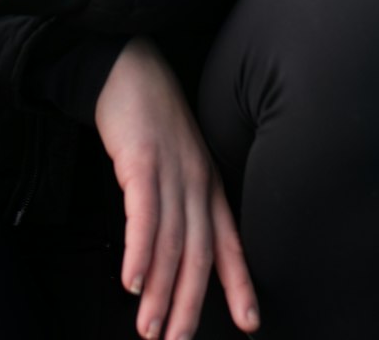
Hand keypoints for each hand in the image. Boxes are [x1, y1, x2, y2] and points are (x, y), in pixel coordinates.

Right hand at [94, 36, 259, 339]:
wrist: (128, 65)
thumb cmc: (150, 117)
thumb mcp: (178, 158)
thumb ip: (183, 199)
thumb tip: (175, 251)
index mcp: (209, 183)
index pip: (230, 242)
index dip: (240, 285)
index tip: (251, 325)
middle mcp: (197, 181)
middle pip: (200, 254)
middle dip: (190, 305)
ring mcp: (171, 170)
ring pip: (172, 243)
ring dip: (160, 292)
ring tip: (150, 329)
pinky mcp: (142, 159)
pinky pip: (144, 215)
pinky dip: (140, 252)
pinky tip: (131, 281)